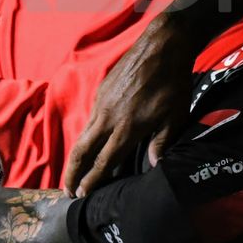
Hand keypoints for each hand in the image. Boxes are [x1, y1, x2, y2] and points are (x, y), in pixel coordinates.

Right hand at [63, 14, 196, 196]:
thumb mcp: (175, 115)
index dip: (92, 181)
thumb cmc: (173, 82)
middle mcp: (108, 117)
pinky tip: (90, 143)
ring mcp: (102, 102)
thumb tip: (153, 166)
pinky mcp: (101, 91)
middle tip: (68, 191)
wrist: (161, 46)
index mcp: (127, 127)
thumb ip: (161, 142)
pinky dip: (86, 136)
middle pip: (83, 151)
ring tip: (74, 172)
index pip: (104, 161)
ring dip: (76, 156)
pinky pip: (89, 119)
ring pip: (83, 135)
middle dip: (72, 173)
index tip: (82, 195)